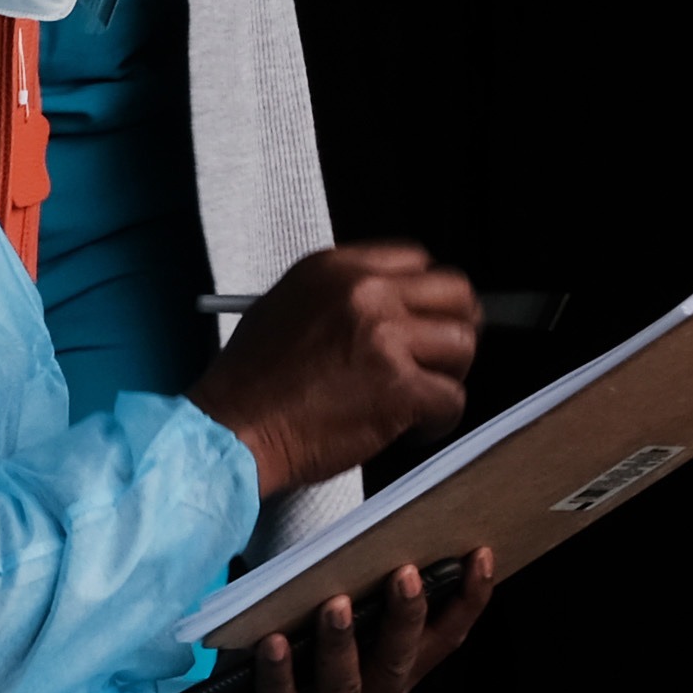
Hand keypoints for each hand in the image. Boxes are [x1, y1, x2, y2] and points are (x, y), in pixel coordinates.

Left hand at [168, 552, 497, 692]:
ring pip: (342, 689)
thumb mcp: (322, 655)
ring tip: (336, 604)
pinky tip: (272, 642)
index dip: (465, 602)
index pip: (440, 644)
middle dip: (406, 618)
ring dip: (341, 644)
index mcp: (388, 688)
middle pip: (396, 665)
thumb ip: (347, 622)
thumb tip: (355, 555)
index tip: (480, 555)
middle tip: (406, 573)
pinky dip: (278, 674)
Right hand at [187, 242, 478, 499]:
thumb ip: (339, 301)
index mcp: (335, 270)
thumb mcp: (284, 309)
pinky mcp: (399, 388)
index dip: (424, 295)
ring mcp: (385, 339)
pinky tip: (414, 428)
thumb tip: (390, 311)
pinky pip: (452, 399)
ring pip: (461, 345)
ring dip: (449, 375)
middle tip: (442, 356)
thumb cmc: (248, 385)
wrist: (231, 431)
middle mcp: (365, 294)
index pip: (415, 261)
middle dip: (455, 326)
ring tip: (421, 398)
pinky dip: (439, 420)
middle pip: (453, 293)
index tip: (421, 319)